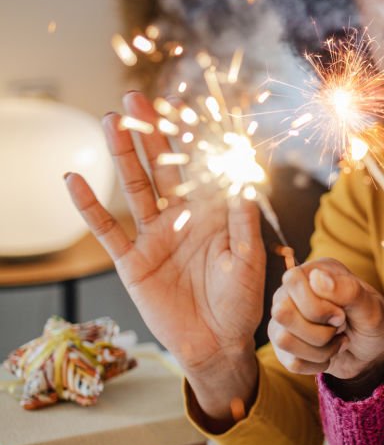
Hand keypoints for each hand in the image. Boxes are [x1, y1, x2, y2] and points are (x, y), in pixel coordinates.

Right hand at [65, 93, 264, 422]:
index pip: (198, 169)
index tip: (183, 105)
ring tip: (109, 121)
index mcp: (211, 215)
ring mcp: (153, 238)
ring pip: (134, 188)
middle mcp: (179, 219)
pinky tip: (75, 180)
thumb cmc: (240, 303)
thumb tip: (243, 179)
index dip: (190, 140)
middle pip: (161, 168)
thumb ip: (242, 221)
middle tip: (135, 99)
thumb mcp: (247, 259)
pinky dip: (91, 207)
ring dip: (122, 156)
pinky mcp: (132, 262)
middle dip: (149, 134)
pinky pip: (108, 230)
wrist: (219, 345)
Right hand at [268, 257, 383, 381]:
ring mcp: (285, 320)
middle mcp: (293, 293)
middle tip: (341, 327)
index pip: (292, 281)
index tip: (342, 314)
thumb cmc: (374, 322)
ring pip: (283, 340)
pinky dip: (318, 363)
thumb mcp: (371, 308)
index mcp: (315, 272)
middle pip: (282, 313)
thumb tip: (317, 276)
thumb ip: (348, 291)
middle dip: (320, 330)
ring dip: (321, 350)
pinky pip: (291, 362)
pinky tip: (330, 353)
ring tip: (338, 340)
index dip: (317, 305)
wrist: (375, 353)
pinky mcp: (284, 347)